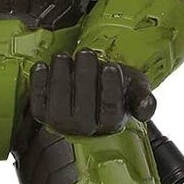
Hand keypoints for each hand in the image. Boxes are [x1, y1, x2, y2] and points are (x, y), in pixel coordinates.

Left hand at [29, 49, 155, 136]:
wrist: (92, 88)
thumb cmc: (115, 86)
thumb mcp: (135, 88)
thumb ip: (144, 97)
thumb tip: (146, 105)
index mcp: (111, 123)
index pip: (110, 111)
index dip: (110, 89)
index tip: (111, 67)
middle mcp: (85, 129)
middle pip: (84, 109)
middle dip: (84, 77)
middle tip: (86, 54)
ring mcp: (62, 123)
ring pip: (58, 106)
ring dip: (60, 77)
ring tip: (65, 56)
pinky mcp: (42, 114)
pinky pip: (37, 102)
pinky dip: (38, 83)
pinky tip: (43, 66)